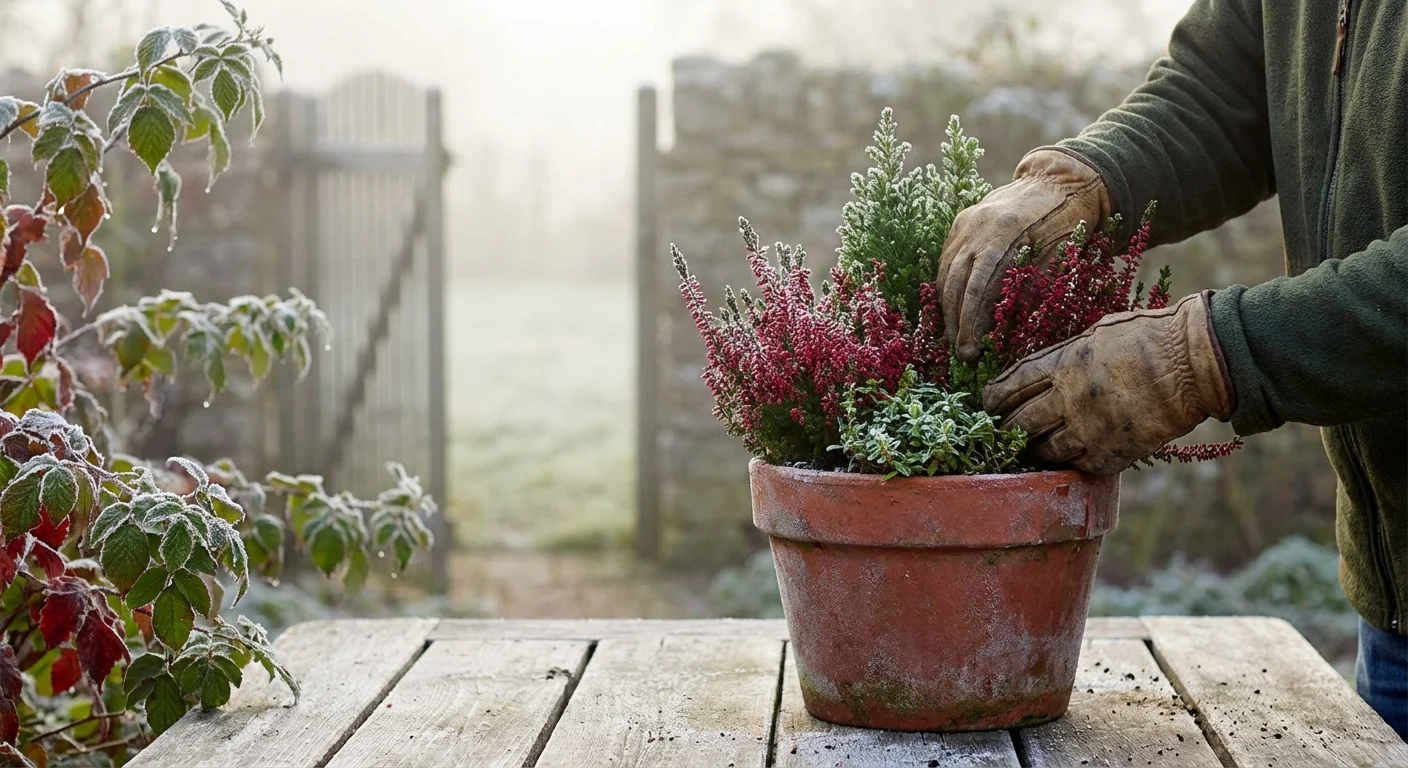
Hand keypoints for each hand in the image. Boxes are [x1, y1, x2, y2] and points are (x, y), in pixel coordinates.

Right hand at [938, 147, 1109, 362]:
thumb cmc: (1070, 219)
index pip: (977, 287)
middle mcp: (977, 226)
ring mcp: (966, 222)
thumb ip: (1037, 286)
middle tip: (961, 354)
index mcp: (1003, 232)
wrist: (1060, 178)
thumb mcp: (1063, 253)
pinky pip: (946, 259)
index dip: (971, 323)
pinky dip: (946, 287)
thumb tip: (1015, 327)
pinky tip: (952, 308)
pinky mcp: (961, 222)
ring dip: (947, 309)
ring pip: (945, 273)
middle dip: (955, 323)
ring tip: (954, 338)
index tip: (971, 351)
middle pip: (954, 283)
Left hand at [981, 292, 1235, 474]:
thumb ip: (1064, 356)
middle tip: (998, 431)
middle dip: (1005, 429)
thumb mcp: (1096, 333)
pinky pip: (1077, 464)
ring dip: (1033, 449)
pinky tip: (1064, 457)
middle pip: (1020, 423)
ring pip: (1043, 450)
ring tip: (1029, 447)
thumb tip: (1041, 372)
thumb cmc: (1148, 337)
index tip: (987, 404)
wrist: (1194, 364)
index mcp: (1062, 363)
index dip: (994, 398)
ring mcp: (1089, 429)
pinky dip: (1068, 461)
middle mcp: (1069, 399)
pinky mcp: (1111, 454)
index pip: (1011, 386)